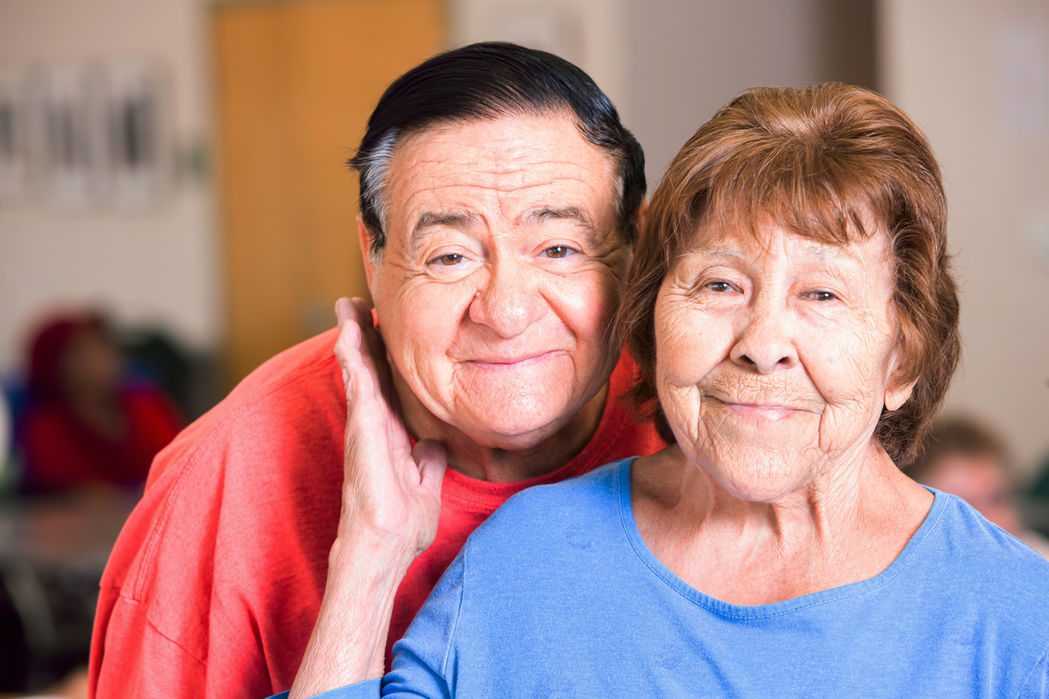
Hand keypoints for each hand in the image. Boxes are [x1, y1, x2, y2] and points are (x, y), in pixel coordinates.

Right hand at [334, 297, 445, 557]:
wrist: (388, 546)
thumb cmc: (403, 524)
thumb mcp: (426, 485)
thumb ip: (428, 461)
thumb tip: (435, 445)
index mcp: (390, 435)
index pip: (386, 387)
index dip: (383, 359)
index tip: (382, 330)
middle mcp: (374, 426)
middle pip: (368, 372)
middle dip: (362, 337)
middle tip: (355, 303)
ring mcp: (365, 426)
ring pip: (357, 371)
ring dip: (351, 338)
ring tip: (347, 307)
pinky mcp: (362, 430)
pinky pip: (357, 385)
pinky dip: (352, 358)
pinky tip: (348, 334)